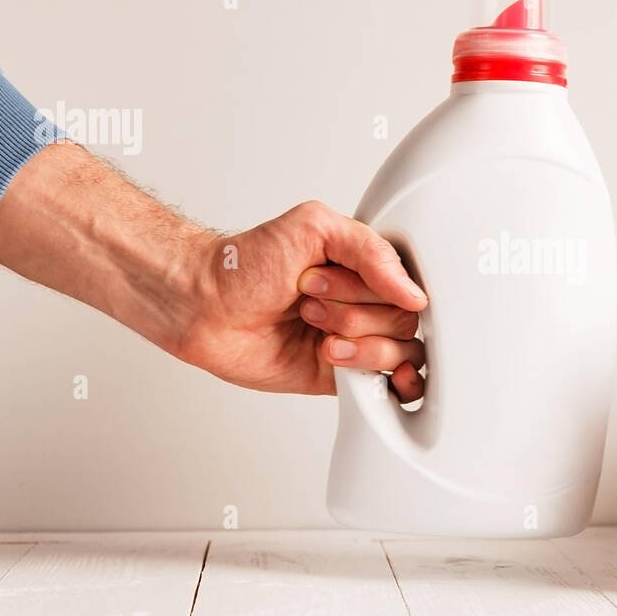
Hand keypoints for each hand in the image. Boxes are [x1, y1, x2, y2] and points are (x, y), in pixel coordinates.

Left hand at [0, 143, 426, 399]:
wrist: (203, 305)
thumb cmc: (247, 264)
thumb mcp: (314, 227)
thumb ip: (371, 250)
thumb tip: (413, 292)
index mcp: (366, 267)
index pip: (410, 284)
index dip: (378, 287)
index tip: (337, 278)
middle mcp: (365, 304)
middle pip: (405, 322)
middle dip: (357, 313)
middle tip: (312, 302)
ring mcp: (355, 340)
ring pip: (401, 354)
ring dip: (360, 344)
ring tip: (319, 332)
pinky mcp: (340, 377)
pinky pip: (385, 387)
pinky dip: (392, 383)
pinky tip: (380, 376)